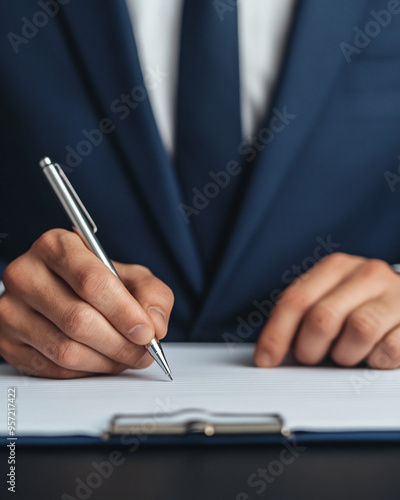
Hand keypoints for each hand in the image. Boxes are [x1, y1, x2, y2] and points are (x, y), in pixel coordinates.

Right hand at [0, 229, 173, 377]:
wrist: (64, 290)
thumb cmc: (97, 281)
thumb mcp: (132, 276)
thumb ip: (152, 293)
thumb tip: (154, 323)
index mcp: (56, 246)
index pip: (90, 281)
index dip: (123, 312)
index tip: (146, 331)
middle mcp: (26, 273)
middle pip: (78, 319)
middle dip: (119, 343)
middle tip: (142, 352)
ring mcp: (11, 308)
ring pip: (65, 349)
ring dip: (105, 361)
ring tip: (125, 357)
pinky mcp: (7, 340)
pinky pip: (51, 368)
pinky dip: (85, 371)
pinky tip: (101, 361)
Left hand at [254, 253, 399, 368]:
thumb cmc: (363, 303)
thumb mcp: (331, 298)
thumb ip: (304, 316)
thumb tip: (271, 353)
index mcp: (336, 267)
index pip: (296, 300)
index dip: (276, 334)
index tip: (266, 359)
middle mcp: (365, 274)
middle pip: (323, 317)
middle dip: (309, 349)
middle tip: (312, 357)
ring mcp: (395, 294)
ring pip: (358, 330)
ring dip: (345, 355)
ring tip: (347, 353)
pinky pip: (389, 349)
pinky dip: (376, 360)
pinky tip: (373, 354)